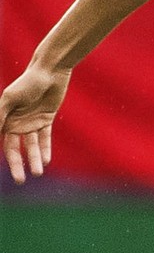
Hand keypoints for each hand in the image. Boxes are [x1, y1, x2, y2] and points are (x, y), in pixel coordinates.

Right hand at [0, 64, 71, 182]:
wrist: (50, 71)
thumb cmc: (27, 82)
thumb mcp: (10, 98)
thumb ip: (1, 116)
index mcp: (5, 119)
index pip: (2, 144)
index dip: (5, 158)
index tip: (4, 173)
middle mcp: (17, 123)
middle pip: (16, 149)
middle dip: (18, 165)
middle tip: (20, 181)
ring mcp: (32, 122)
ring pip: (32, 146)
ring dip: (35, 159)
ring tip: (38, 173)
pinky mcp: (46, 119)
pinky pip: (45, 137)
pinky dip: (46, 149)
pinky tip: (47, 161)